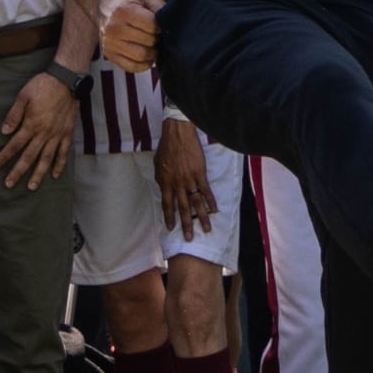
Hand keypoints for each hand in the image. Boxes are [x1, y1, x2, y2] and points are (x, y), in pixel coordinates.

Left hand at [0, 68, 80, 188]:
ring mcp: (57, 135)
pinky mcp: (67, 133)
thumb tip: (4, 131)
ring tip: (32, 187)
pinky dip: (59, 164)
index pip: (15, 145)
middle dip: (18, 172)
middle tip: (9, 184)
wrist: (66, 80)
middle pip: (29, 157)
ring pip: (46, 159)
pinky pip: (64, 152)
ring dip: (38, 174)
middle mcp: (44, 133)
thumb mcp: (23, 96)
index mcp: (31, 124)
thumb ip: (14, 115)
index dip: (4, 156)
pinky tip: (55, 174)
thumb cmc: (42, 86)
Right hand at [99, 0, 162, 70]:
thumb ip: (160, 7)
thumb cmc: (130, 4)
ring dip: (152, 53)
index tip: (158, 25)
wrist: (104, 10)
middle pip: (148, 41)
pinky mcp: (109, 55)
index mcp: (124, 11)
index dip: (160, 27)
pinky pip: (132, 67)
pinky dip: (144, 64)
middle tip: (155, 35)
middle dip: (156, 39)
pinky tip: (146, 56)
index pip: (152, 25)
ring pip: (141, 56)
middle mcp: (114, 27)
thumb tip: (170, 23)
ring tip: (151, 45)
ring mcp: (110, 43)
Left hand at [154, 116, 212, 234]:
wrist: (178, 134)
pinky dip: (211, 201)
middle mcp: (177, 184)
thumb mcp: (158, 164)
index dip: (169, 217)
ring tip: (206, 229)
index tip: (171, 228)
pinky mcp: (200, 174)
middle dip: (186, 224)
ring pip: (196, 203)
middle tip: (189, 238)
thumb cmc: (167, 147)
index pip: (166, 204)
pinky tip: (215, 211)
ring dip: (201, 217)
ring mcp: (189, 180)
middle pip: (182, 208)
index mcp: (165, 182)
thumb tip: (163, 187)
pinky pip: (206, 191)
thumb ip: (161, 178)